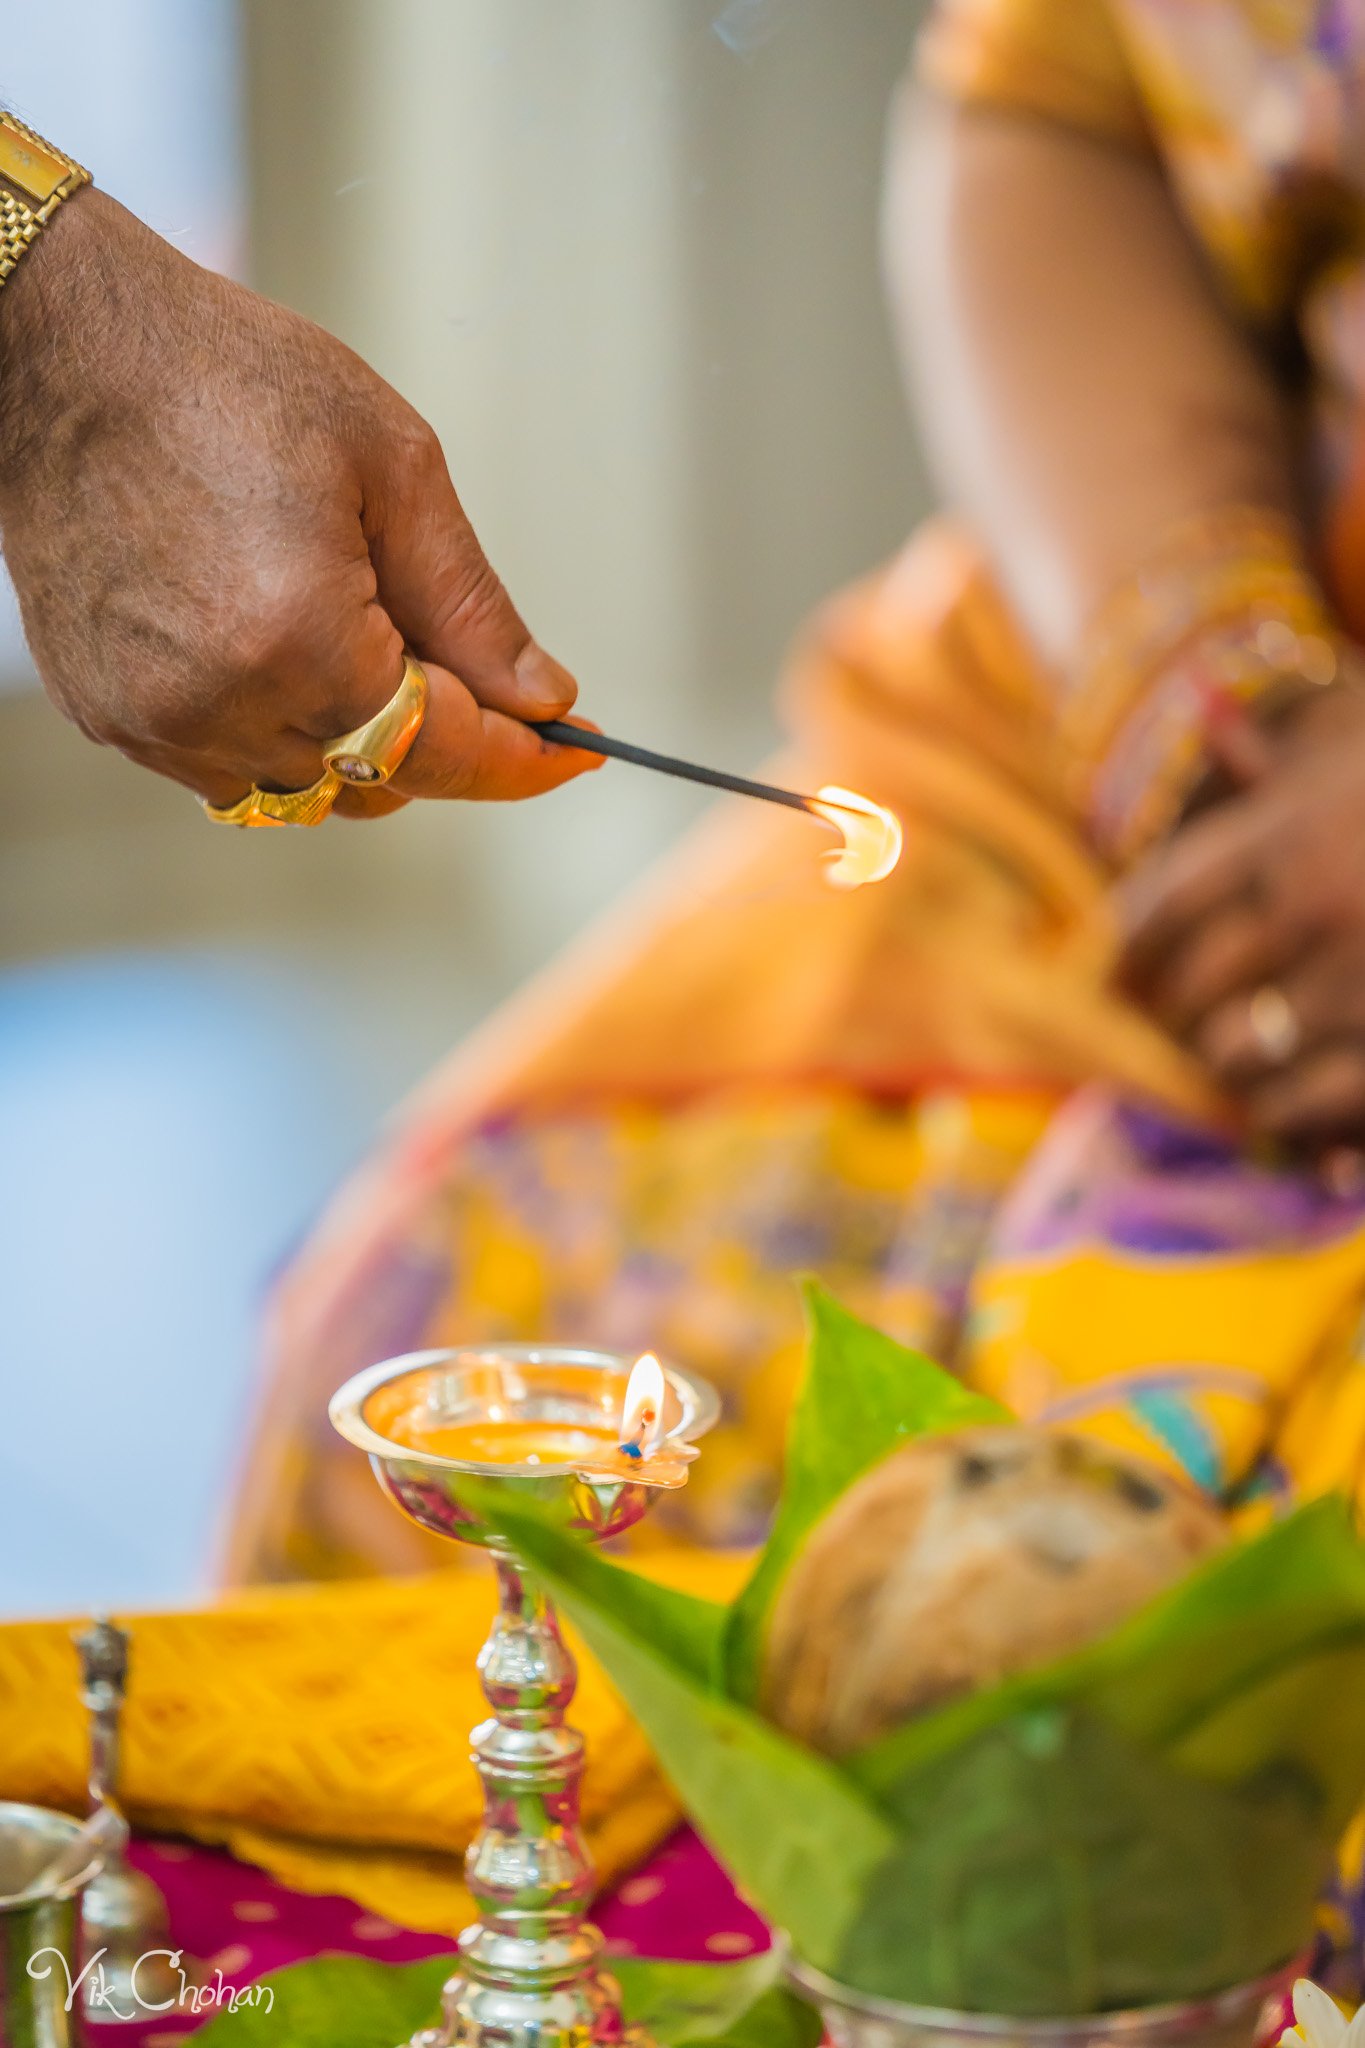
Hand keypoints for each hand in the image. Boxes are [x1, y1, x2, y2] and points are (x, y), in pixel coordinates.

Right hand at [0, 189, 598, 815]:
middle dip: (439, 732)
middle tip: (457, 652)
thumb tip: (544, 701)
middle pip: (383, 780)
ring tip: (350, 625)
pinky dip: (279, 728)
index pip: (445, 752)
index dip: (521, 760)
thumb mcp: (391, 467)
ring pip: (309, 790)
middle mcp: (222, 708)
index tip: (573, 754)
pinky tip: (271, 637)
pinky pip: (230, 767)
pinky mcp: (110, 718)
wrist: (57, 350)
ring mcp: (155, 724)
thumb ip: (474, 607)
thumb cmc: (225, 379)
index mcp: (300, 644)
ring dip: (355, 738)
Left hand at [1118, 683, 1364, 1145]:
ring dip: (1228, 1069)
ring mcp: (1356, 989)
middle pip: (1183, 990)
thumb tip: (1206, 712)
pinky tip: (1292, 1107)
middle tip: (1176, 1023)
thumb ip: (1287, 760)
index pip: (1158, 903)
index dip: (1127, 947)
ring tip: (1238, 1067)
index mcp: (1290, 832)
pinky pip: (1297, 1111)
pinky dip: (1285, 1117)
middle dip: (1173, 1013)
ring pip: (1231, 1060)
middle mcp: (1313, 909)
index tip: (1116, 971)